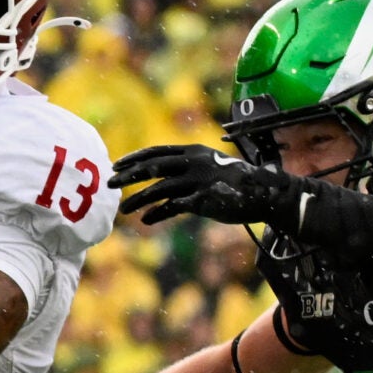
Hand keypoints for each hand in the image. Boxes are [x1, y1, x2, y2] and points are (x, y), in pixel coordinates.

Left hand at [110, 144, 292, 227]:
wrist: (263, 193)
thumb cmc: (235, 183)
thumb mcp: (210, 169)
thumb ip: (187, 172)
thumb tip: (164, 186)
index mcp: (193, 151)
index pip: (156, 152)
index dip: (134, 158)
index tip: (116, 165)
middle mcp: (193, 162)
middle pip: (152, 167)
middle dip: (128, 175)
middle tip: (108, 183)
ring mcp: (198, 181)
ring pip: (159, 189)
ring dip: (138, 199)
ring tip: (123, 210)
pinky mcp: (204, 200)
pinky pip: (174, 207)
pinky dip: (157, 214)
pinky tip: (145, 221)